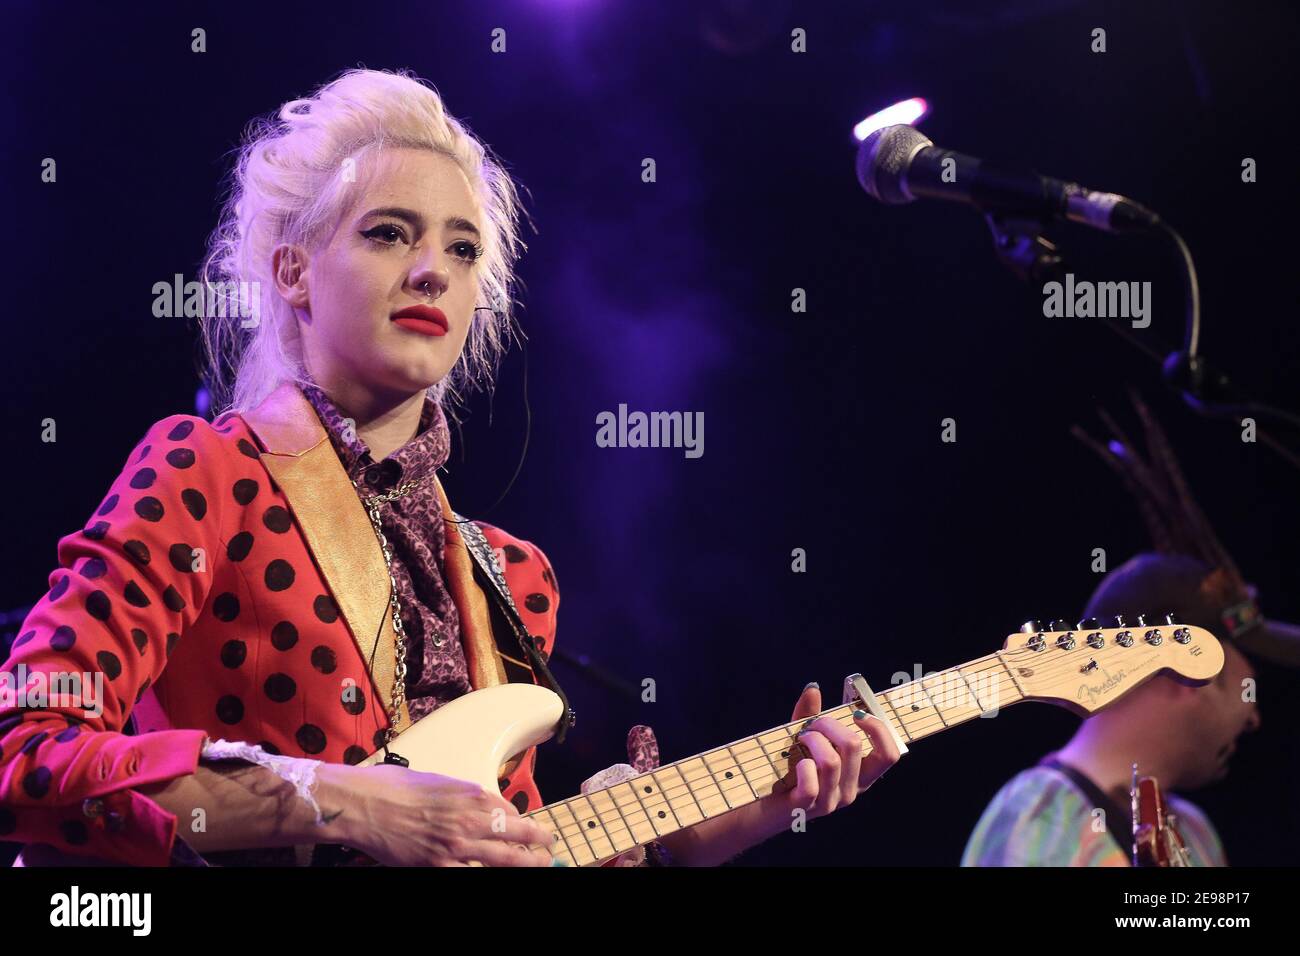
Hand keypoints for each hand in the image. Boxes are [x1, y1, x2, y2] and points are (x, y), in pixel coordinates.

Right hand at [320, 762, 557, 866]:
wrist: (365, 804)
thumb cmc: (394, 787)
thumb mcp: (439, 781)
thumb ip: (464, 795)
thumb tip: (481, 805)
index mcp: (471, 795)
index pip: (510, 812)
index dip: (522, 822)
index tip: (528, 827)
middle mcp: (469, 819)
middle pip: (517, 836)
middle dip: (538, 844)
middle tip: (549, 848)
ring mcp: (456, 846)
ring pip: (503, 860)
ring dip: (524, 863)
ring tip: (538, 865)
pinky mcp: (437, 865)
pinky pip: (472, 874)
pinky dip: (485, 873)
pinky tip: (495, 873)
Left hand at [767, 682, 900, 820]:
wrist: (760, 805)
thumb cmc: (788, 770)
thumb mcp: (804, 740)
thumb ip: (810, 715)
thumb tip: (813, 688)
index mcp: (859, 775)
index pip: (890, 754)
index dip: (878, 729)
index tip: (856, 714)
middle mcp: (850, 791)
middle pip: (854, 745)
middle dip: (829, 724)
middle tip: (813, 724)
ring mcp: (830, 802)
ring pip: (831, 760)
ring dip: (812, 740)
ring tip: (800, 739)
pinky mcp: (807, 807)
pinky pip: (811, 782)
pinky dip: (800, 765)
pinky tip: (793, 764)